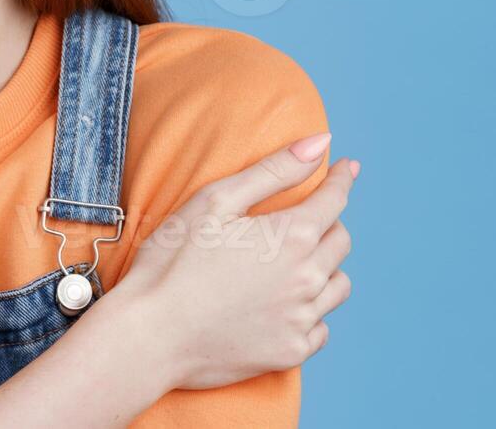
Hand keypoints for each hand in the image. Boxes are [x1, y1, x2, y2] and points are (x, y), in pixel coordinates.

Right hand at [107, 133, 355, 390]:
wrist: (148, 336)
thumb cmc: (172, 262)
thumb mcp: (216, 201)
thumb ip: (274, 171)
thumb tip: (322, 143)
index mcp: (292, 236)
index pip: (335, 199)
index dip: (341, 179)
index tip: (346, 168)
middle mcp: (307, 278)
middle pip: (341, 242)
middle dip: (328, 223)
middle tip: (302, 220)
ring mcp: (301, 319)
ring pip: (338, 286)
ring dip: (324, 269)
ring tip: (294, 266)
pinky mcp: (290, 352)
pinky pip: (320, 327)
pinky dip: (310, 313)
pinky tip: (284, 307)